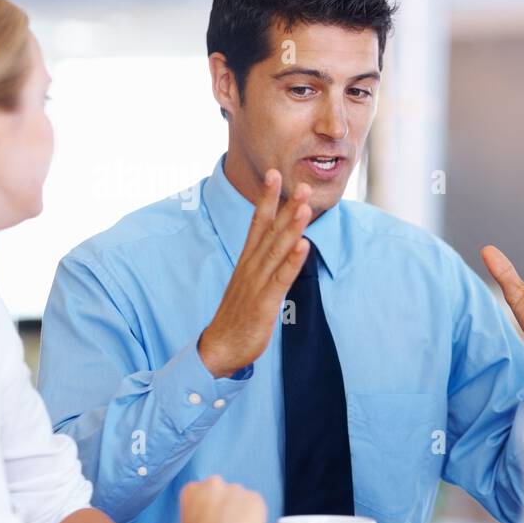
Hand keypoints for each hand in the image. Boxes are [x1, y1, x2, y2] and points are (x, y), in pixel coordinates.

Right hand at [198, 169, 311, 377]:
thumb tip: (279, 250)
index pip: (257, 224)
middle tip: (299, 182)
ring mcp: (256, 284)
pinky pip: (280, 278)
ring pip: (276, 250)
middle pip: (269, 231)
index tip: (274, 174)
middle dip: (285, 206)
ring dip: (291, 227)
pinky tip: (303, 245)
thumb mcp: (250, 285)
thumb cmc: (237, 317)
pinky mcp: (263, 303)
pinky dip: (292, 261)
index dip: (266, 199)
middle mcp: (250, 267)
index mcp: (247, 262)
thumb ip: (263, 266)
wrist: (219, 348)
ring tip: (304, 206)